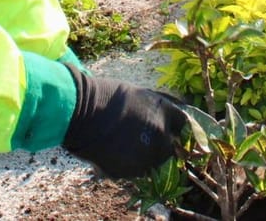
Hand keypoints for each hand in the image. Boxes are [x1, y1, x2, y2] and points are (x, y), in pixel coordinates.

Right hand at [60, 64, 186, 178]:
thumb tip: (173, 115)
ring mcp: (146, 155)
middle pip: (170, 148)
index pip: (184, 125)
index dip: (177, 129)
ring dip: (144, 157)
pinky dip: (129, 165)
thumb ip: (158, 107)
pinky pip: (136, 171)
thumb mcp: (139, 94)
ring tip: (124, 144)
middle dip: (160, 145)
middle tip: (141, 139)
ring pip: (153, 163)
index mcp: (163, 112)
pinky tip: (114, 151)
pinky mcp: (130, 170)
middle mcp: (161, 135)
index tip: (172, 131)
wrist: (81, 110)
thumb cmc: (106, 96)